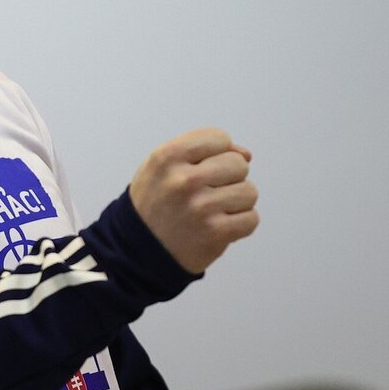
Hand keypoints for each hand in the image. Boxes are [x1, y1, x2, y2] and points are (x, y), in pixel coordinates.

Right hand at [128, 128, 258, 273]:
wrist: (137, 251)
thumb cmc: (156, 202)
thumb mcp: (163, 166)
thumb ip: (201, 149)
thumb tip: (246, 154)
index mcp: (167, 157)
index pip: (220, 138)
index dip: (218, 153)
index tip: (204, 168)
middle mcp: (184, 180)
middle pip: (239, 164)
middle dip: (229, 177)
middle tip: (209, 192)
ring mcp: (201, 207)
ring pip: (249, 192)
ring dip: (236, 202)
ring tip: (214, 210)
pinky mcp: (215, 233)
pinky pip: (251, 219)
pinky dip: (241, 224)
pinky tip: (220, 226)